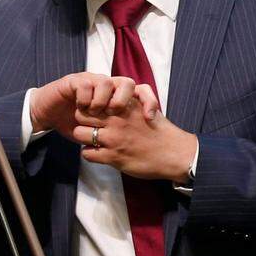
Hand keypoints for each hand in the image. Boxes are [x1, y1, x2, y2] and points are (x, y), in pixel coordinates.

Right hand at [30, 73, 159, 138]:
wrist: (47, 114)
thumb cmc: (75, 124)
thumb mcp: (99, 131)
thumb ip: (116, 133)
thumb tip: (138, 147)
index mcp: (116, 96)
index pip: (141, 91)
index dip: (149, 101)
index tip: (150, 118)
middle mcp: (106, 86)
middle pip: (127, 82)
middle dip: (125, 99)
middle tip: (116, 114)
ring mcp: (90, 81)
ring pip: (107, 81)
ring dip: (103, 100)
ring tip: (96, 113)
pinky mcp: (74, 81)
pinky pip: (86, 84)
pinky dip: (86, 98)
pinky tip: (82, 108)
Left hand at [71, 103, 196, 182]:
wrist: (176, 154)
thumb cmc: (160, 131)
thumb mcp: (145, 107)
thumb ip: (127, 101)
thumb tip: (112, 98)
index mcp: (124, 106)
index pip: (92, 99)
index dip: (89, 106)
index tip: (94, 113)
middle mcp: (116, 120)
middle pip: (80, 115)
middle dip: (82, 121)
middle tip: (90, 127)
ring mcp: (113, 139)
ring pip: (79, 134)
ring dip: (84, 138)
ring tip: (94, 141)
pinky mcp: (113, 157)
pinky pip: (87, 154)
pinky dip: (90, 154)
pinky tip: (100, 154)